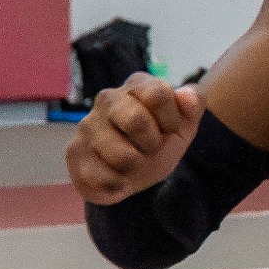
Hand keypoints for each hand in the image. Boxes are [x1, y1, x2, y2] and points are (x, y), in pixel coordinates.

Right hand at [66, 75, 204, 204]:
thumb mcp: (184, 123)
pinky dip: (119, 183)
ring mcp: (87, 126)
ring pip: (122, 155)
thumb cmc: (158, 140)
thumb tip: (187, 97)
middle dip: (153, 144)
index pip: (158, 94)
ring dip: (136, 166)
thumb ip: (193, 105)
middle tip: (151, 148)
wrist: (133, 172)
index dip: (172, 120)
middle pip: (136, 120)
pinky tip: (117, 174)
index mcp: (136, 86)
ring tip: (133, 161)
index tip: (172, 130)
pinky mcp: (75, 153)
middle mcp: (107, 99)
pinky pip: (104, 177)